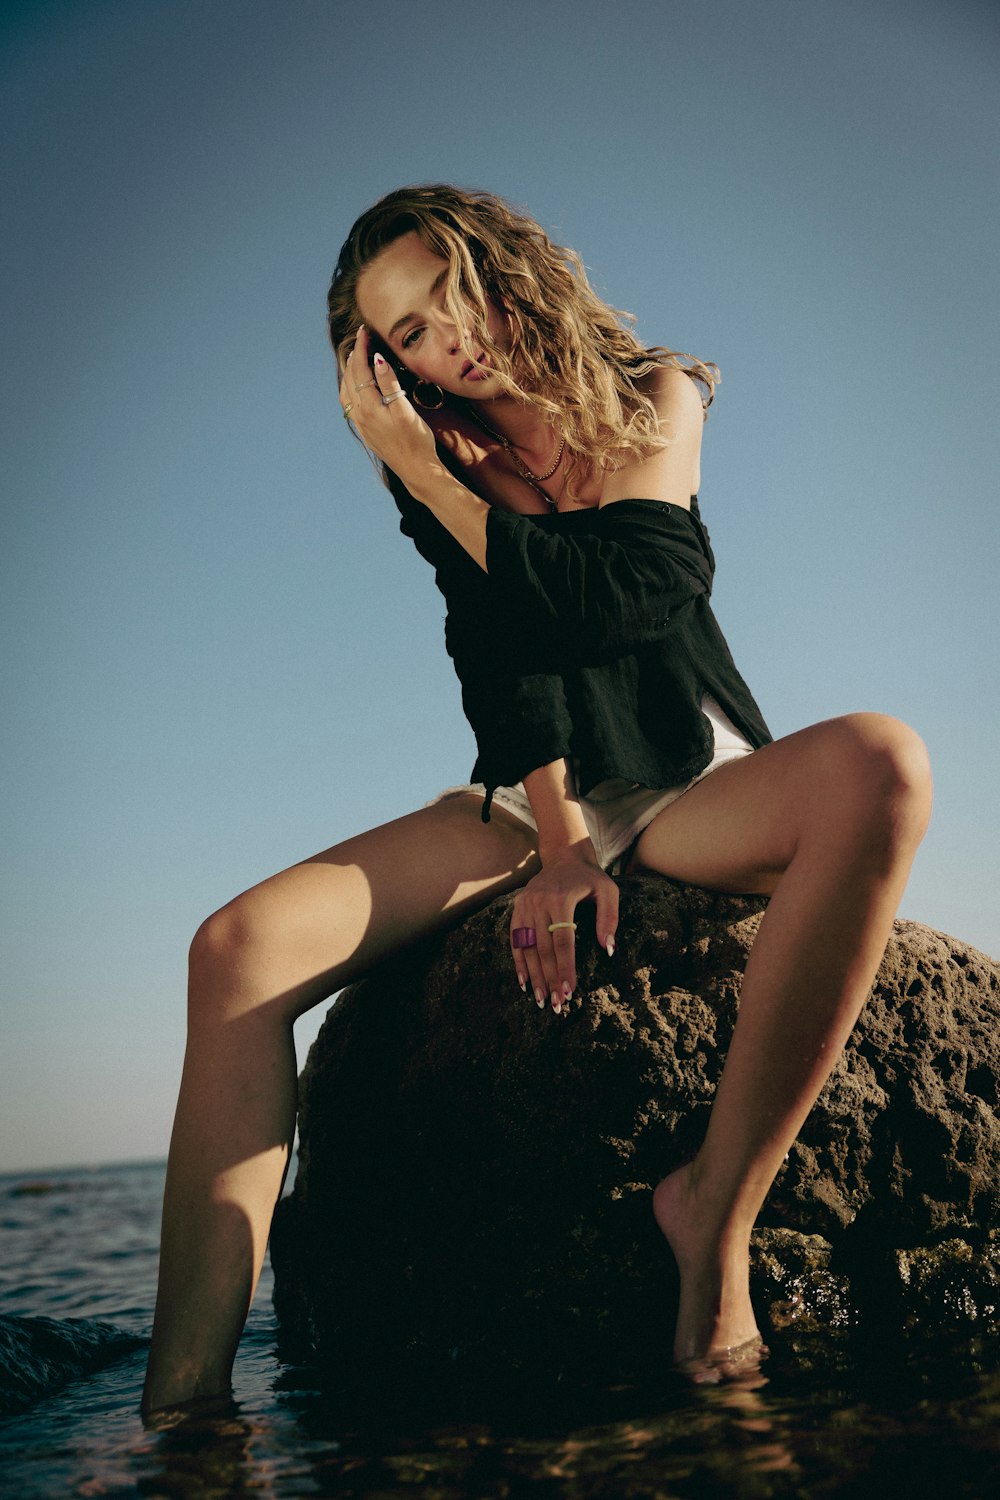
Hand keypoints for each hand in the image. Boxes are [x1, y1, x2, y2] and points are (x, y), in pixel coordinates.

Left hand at [340, 326, 435, 480]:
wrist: (416, 470)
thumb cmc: (415, 440)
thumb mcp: (404, 409)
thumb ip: (389, 383)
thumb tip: (376, 359)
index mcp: (369, 406)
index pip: (360, 369)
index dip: (362, 348)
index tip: (364, 331)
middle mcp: (361, 414)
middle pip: (350, 378)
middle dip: (355, 356)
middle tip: (361, 339)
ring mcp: (362, 424)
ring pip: (347, 391)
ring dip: (349, 372)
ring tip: (355, 358)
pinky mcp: (366, 431)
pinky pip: (350, 404)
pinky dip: (349, 388)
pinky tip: (355, 387)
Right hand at [509, 850, 618, 1014]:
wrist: (564, 856)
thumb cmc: (590, 878)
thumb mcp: (608, 891)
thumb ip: (609, 918)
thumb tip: (607, 948)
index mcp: (561, 898)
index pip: (563, 941)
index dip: (565, 967)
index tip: (568, 990)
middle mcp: (539, 901)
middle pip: (543, 948)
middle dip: (549, 978)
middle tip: (555, 1003)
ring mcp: (525, 904)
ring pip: (527, 946)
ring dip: (533, 975)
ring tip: (541, 998)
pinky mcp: (517, 907)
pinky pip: (516, 938)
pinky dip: (519, 961)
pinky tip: (524, 981)